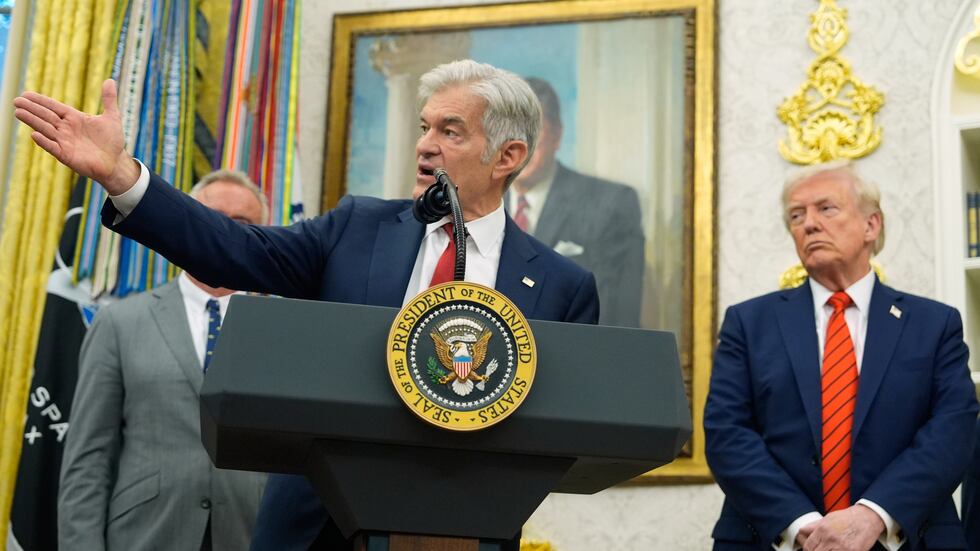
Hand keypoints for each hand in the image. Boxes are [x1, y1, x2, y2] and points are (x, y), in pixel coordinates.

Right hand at [13, 79, 138, 193]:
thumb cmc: (112, 141)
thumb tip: (110, 80)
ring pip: (45, 129)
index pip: (54, 107)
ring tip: (18, 112)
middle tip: (16, 100)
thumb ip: (109, 99)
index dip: (40, 101)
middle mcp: (66, 129)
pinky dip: (44, 141)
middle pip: (46, 116)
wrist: (115, 162)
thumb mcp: (112, 117)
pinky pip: (53, 147)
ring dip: (32, 121)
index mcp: (74, 118)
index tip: (26, 93)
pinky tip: (34, 134)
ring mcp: (65, 142)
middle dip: (31, 108)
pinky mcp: (66, 155)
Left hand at [801, 505, 883, 550]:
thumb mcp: (827, 518)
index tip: (811, 550)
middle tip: (821, 550)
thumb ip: (814, 527)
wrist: (867, 517)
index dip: (808, 550)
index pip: (808, 546)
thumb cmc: (848, 518)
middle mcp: (831, 539)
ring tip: (830, 549)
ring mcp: (842, 547)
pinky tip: (840, 550)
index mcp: (822, 529)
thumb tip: (802, 532)